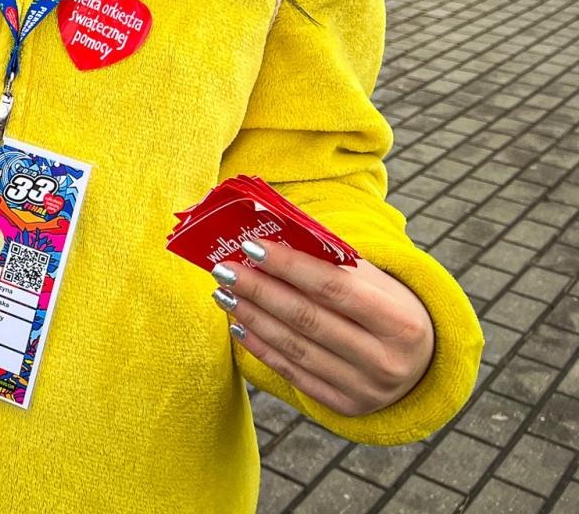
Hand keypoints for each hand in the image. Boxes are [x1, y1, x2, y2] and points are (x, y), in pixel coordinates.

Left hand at [214, 239, 434, 416]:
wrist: (421, 363)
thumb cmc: (386, 307)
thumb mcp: (375, 281)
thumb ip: (330, 262)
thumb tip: (272, 238)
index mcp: (400, 322)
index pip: (333, 288)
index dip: (289, 266)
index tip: (251, 246)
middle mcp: (386, 361)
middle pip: (307, 318)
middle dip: (260, 290)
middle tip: (226, 269)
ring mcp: (366, 389)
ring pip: (295, 348)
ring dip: (253, 317)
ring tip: (224, 292)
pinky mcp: (346, 406)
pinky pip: (293, 374)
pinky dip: (261, 347)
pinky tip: (238, 324)